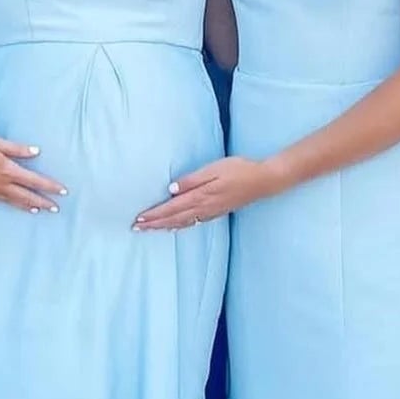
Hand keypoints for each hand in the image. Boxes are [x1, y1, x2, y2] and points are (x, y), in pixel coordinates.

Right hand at [0, 132, 66, 213]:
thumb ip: (17, 149)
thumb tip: (36, 152)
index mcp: (7, 169)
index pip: (34, 180)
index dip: (50, 187)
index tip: (63, 191)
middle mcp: (1, 183)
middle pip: (27, 196)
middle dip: (43, 202)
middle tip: (56, 208)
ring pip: (15, 201)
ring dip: (29, 206)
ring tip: (40, 210)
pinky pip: (2, 201)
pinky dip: (13, 205)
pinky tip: (16, 205)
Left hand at [133, 155, 274, 229]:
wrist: (264, 181)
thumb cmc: (240, 170)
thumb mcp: (214, 169)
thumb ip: (192, 179)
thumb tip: (171, 189)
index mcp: (201, 196)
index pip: (171, 208)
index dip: (154, 214)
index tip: (138, 219)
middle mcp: (203, 208)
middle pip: (173, 218)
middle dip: (154, 224)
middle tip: (136, 228)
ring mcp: (210, 212)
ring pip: (182, 223)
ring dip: (163, 226)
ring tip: (149, 230)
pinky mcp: (216, 212)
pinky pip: (192, 223)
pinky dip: (179, 226)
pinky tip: (173, 227)